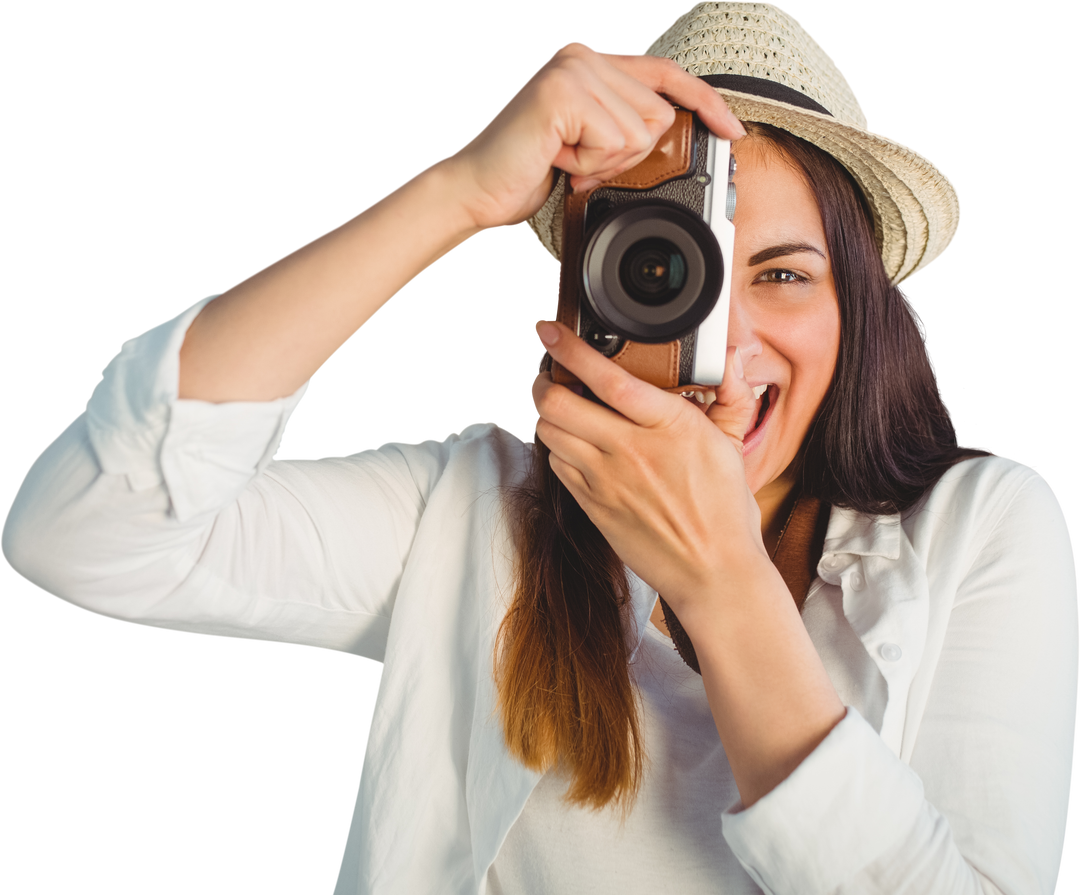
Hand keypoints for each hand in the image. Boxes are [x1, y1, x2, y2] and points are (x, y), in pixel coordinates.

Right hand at [449, 42, 744, 232]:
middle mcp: (583, 55)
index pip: (665, 74)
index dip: (703, 101)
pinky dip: (590, 164)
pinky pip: (615, 141)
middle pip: (658, 114)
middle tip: (581, 162)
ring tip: (566, 160)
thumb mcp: (589, 145)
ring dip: (606, 162)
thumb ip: (624, 126)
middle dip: (627, 155)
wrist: (477, 190)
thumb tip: (673, 131)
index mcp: (590, 61)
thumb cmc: (526, 172)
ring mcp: (573, 69)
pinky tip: (558, 159)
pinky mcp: (564, 92)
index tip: (731, 130)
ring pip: (640, 132)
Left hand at [529, 318, 769, 617]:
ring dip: (545, 413)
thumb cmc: (724, 511)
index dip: (571, 350)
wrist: (712, 571)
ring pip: (549, 432)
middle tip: (547, 372)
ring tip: (555, 404)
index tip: (550, 330)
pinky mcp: (592, 505)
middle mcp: (631, 450)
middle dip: (542, 380)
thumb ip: (730, 395)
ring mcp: (606, 480)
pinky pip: (557, 465)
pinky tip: (570, 443)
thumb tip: (733, 357)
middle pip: (559, 404)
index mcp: (669, 426)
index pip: (608, 379)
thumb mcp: (732, 445)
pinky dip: (556, 447)